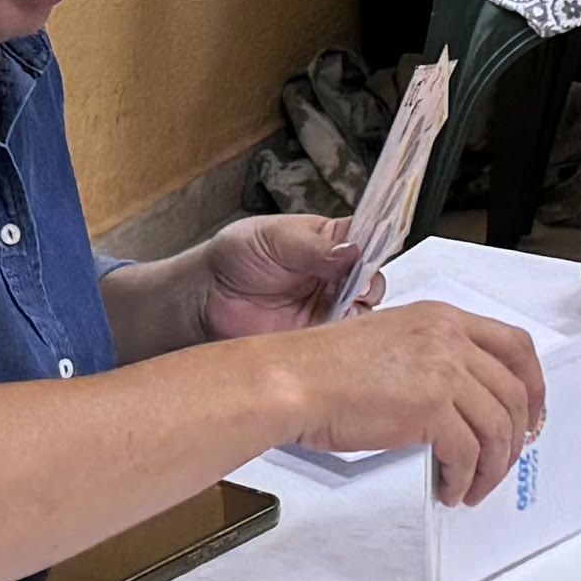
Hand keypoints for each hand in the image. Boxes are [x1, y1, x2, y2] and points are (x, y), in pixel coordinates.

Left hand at [190, 208, 365, 337]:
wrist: (206, 296)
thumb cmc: (238, 255)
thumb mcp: (275, 239)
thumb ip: (314, 247)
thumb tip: (353, 253)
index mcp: (332, 241)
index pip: (369, 240)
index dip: (375, 248)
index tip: (367, 256)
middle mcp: (338, 274)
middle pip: (372, 279)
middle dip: (369, 284)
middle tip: (356, 287)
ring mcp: (330, 306)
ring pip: (364, 312)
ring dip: (359, 312)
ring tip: (341, 309)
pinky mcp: (318, 336)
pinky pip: (342, 341)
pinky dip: (344, 340)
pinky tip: (332, 331)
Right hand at [283, 297, 546, 505]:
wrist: (293, 382)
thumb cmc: (325, 369)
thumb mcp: (392, 342)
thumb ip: (433, 358)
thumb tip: (462, 404)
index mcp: (443, 317)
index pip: (515, 345)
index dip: (533, 385)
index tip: (529, 416)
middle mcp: (450, 337)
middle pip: (516, 391)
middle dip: (517, 436)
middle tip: (504, 463)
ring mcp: (443, 370)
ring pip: (498, 427)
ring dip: (492, 467)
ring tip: (472, 489)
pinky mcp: (430, 406)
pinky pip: (467, 452)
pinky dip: (465, 478)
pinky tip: (450, 490)